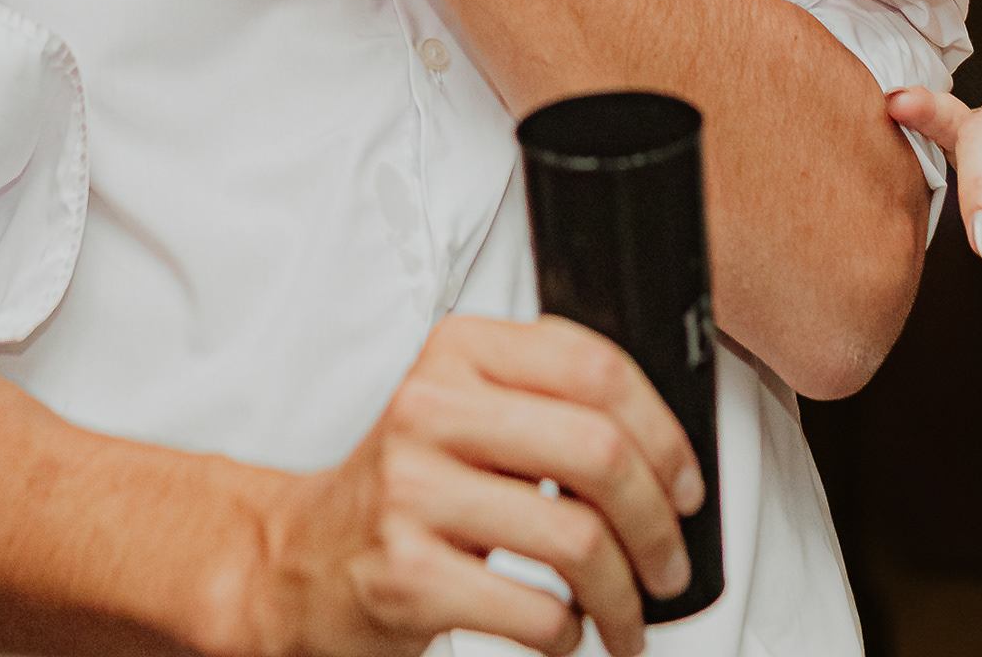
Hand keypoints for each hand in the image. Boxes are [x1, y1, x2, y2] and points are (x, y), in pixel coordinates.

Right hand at [241, 315, 704, 656]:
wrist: (298, 561)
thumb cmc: (401, 493)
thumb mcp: (462, 414)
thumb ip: (543, 401)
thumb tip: (663, 451)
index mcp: (458, 352)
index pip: (596, 369)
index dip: (664, 434)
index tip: (683, 485)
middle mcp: (430, 409)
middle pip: (599, 450)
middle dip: (658, 522)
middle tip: (668, 563)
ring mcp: (413, 492)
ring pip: (577, 539)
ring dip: (625, 595)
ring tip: (627, 616)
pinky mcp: (406, 575)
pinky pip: (535, 611)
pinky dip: (570, 635)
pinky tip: (564, 632)